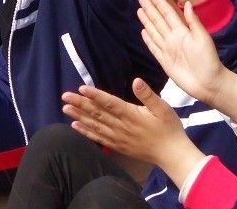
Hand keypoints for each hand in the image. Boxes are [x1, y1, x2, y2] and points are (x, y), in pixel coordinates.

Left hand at [62, 78, 201, 182]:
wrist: (171, 154)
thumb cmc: (169, 128)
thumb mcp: (163, 107)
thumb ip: (148, 95)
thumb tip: (136, 81)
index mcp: (131, 115)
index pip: (109, 103)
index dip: (95, 95)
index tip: (81, 88)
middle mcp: (121, 126)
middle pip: (97, 113)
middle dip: (80, 103)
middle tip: (65, 96)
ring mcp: (118, 138)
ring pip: (95, 125)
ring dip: (79, 116)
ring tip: (65, 108)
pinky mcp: (118, 146)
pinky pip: (98, 138)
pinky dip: (86, 132)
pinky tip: (75, 126)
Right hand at [136, 0, 236, 113]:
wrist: (208, 83)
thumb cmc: (209, 60)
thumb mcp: (203, 38)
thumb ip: (193, 22)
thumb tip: (186, 3)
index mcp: (183, 31)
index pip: (168, 14)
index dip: (160, 4)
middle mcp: (173, 38)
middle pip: (158, 20)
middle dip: (150, 9)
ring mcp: (168, 49)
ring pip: (154, 32)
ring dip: (147, 21)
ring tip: (139, 10)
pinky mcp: (164, 61)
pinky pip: (154, 48)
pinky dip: (148, 40)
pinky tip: (143, 32)